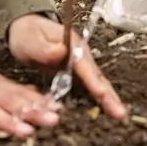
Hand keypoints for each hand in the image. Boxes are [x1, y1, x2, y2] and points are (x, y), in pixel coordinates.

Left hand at [7, 14, 127, 119]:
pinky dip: (98, 99)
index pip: (84, 63)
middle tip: (120, 112)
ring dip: (108, 99)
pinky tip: (106, 111)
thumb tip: (61, 52)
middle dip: (109, 94)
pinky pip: (89, 87)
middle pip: (96, 75)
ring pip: (97, 83)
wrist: (26, 30)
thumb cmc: (28, 33)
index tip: (101, 93)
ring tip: (120, 115)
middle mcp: (80, 53)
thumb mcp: (31, 38)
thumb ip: (44, 47)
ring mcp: (80, 64)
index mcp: (72, 43)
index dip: (92, 79)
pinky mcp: (76, 74)